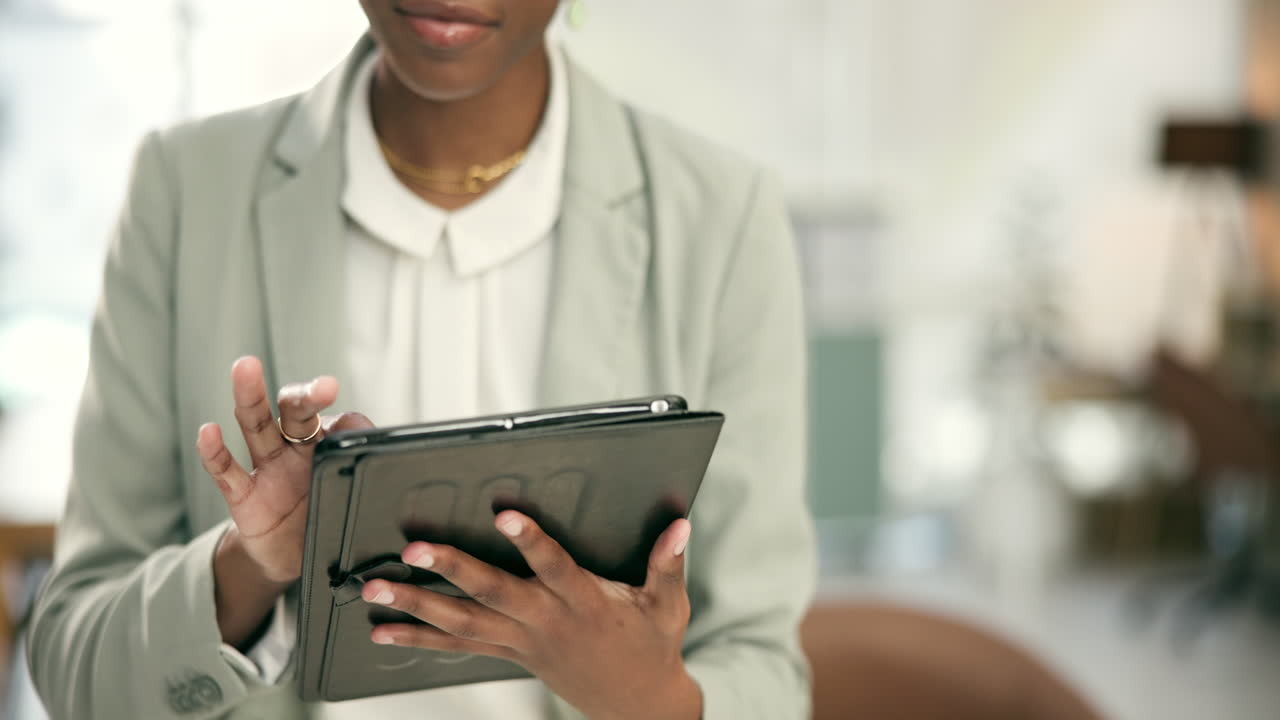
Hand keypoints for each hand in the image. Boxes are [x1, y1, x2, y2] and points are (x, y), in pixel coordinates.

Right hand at [199, 357, 373, 646]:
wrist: (291, 556)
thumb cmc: (324, 515)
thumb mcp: (351, 498)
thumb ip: (367, 478)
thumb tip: (393, 464)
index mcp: (327, 447)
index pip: (339, 423)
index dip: (350, 423)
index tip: (362, 429)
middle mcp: (295, 449)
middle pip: (296, 413)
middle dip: (307, 397)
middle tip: (324, 387)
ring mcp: (267, 469)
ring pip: (257, 427)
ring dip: (251, 396)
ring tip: (246, 367)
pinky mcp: (243, 496)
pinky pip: (226, 471)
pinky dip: (215, 452)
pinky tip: (209, 432)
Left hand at [362, 512, 701, 719]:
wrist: (637, 706)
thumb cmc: (653, 646)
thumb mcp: (669, 605)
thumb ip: (669, 563)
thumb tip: (680, 525)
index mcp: (585, 603)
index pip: (556, 568)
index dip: (532, 542)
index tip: (507, 514)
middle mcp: (547, 622)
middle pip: (493, 594)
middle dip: (451, 571)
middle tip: (414, 550)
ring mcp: (524, 642)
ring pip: (463, 623)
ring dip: (416, 606)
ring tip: (375, 589)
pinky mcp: (511, 654)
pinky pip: (458, 647)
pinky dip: (419, 640)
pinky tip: (383, 631)